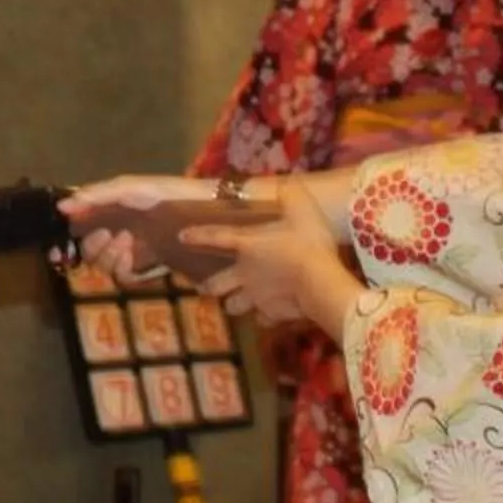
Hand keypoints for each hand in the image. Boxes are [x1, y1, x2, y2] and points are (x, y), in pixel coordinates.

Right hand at [60, 174, 213, 283]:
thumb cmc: (166, 193)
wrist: (202, 208)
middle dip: (93, 246)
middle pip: (88, 254)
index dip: (67, 243)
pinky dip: (123, 267)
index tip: (64, 243)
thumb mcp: (129, 187)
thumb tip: (61, 206)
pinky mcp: (148, 269)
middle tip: (107, 233)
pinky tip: (132, 255)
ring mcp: (132, 255)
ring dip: (109, 255)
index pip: (79, 235)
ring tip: (126, 239)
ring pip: (104, 268)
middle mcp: (116, 237)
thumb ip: (96, 196)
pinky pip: (124, 278)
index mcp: (109, 216)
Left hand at [187, 191, 363, 328]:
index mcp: (247, 245)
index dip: (196, 236)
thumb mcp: (302, 208)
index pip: (214, 238)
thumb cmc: (308, 242)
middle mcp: (244, 274)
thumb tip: (285, 183)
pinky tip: (270, 312)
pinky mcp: (271, 315)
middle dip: (208, 286)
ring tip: (238, 300)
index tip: (181, 236)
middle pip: (214, 285)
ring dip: (233, 303)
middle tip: (206, 285)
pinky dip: (263, 316)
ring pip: (232, 307)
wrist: (321, 283)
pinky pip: (261, 319)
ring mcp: (255, 298)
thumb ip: (290, 195)